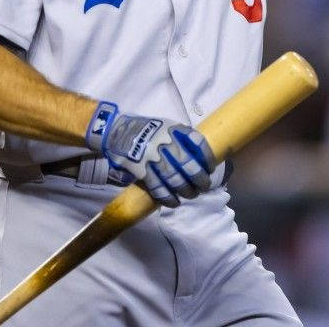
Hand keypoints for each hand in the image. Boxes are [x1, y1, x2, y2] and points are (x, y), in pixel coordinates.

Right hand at [85, 101, 217, 206]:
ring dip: (185, 190)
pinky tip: (174, 202)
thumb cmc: (147, 130)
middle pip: (189, 165)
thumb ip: (181, 137)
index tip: (211, 168)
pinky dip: (167, 197)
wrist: (118, 130)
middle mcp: (166, 143)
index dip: (207, 158)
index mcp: (174, 130)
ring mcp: (153, 157)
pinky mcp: (142, 170)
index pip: (198, 144)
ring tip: (191, 195)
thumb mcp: (166, 125)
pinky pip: (157, 187)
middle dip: (200, 179)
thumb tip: (199, 155)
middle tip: (204, 186)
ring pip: (175, 179)